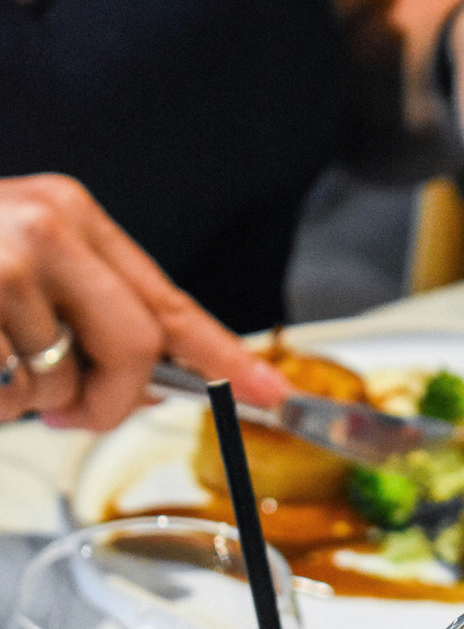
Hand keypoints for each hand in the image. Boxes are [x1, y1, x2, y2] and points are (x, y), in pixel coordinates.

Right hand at [0, 175, 291, 429]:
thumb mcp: (20, 265)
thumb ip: (93, 317)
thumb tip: (152, 385)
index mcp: (72, 215)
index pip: (170, 302)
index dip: (226, 356)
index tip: (272, 392)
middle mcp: (48, 231)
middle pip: (138, 348)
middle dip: (111, 399)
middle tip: (73, 413)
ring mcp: (6, 267)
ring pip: (62, 385)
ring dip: (27, 399)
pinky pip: (8, 398)